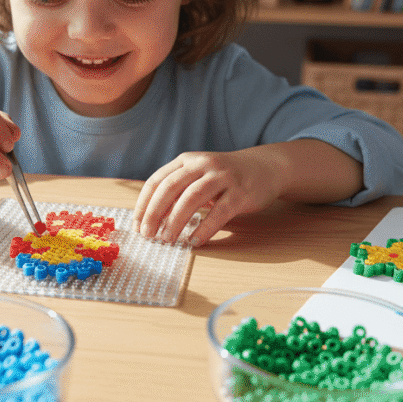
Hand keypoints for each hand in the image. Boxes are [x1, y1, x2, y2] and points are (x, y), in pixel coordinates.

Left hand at [133, 149, 282, 246]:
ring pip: (192, 198)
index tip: (137, 225)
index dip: (143, 204)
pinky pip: (219, 212)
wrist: (265, 167)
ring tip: (167, 239)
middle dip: (154, 213)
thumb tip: (151, 218)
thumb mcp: (198, 176)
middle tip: (147, 235)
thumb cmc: (225, 177)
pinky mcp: (241, 192)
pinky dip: (204, 228)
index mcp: (186, 160)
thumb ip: (177, 191)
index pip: (157, 181)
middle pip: (170, 187)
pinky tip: (194, 241)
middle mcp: (203, 164)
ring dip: (176, 221)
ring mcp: (223, 176)